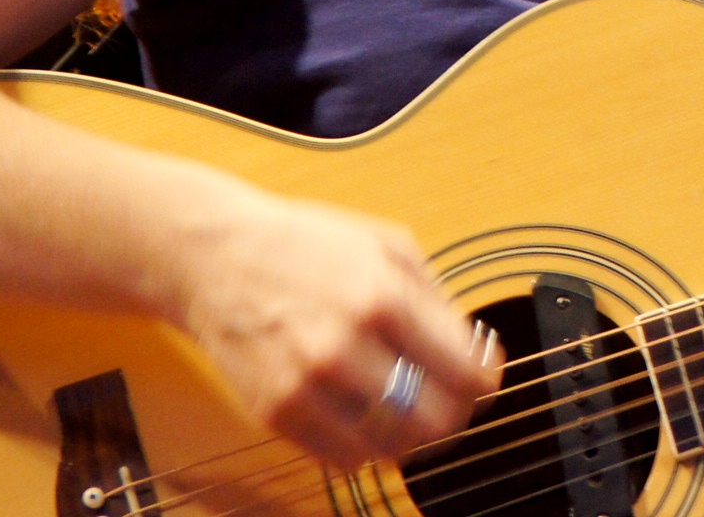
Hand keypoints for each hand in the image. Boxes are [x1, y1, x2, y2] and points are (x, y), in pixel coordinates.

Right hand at [166, 186, 500, 466]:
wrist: (216, 257)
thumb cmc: (306, 245)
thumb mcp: (390, 245)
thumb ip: (437, 299)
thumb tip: (474, 348)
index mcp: (384, 297)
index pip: (464, 371)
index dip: (487, 381)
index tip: (486, 376)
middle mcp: (345, 346)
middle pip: (435, 420)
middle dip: (458, 415)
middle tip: (457, 402)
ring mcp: (307, 385)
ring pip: (391, 447)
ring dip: (415, 437)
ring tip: (414, 412)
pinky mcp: (276, 412)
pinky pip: (343, 459)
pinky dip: (368, 446)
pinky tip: (369, 418)